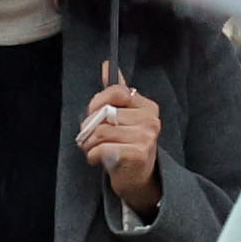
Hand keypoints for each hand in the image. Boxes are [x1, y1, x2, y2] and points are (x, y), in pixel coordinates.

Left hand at [77, 67, 162, 217]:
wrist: (138, 177)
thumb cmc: (126, 143)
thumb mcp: (123, 116)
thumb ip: (115, 92)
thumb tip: (108, 65)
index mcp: (147, 107)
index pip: (116, 92)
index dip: (97, 102)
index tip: (94, 114)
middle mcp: (151, 120)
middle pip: (104, 114)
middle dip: (89, 127)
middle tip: (91, 137)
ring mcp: (147, 138)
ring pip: (101, 132)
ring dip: (89, 144)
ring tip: (94, 149)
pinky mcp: (138, 154)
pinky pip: (103, 148)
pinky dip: (93, 156)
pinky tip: (99, 159)